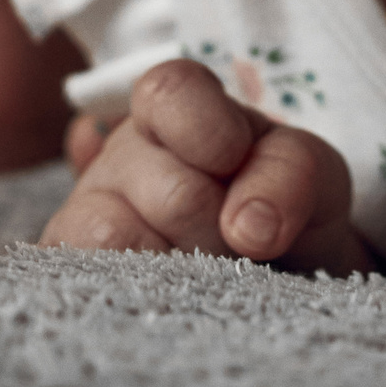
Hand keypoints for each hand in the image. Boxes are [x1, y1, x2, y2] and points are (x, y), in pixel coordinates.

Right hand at [42, 59, 367, 272]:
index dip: (207, 132)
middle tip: (237, 241)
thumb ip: (289, 174)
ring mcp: (93, 209)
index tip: (237, 163)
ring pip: (119, 238)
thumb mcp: (310, 174)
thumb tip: (247, 228)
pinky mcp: (75, 264)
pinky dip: (142, 294)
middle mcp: (126, 154)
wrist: (285, 273)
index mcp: (179, 111)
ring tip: (205, 273)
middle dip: (223, 231)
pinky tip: (166, 291)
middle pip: (174, 194)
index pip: (169, 92)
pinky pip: (87, 277)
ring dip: (186, 270)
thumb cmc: (286, 206)